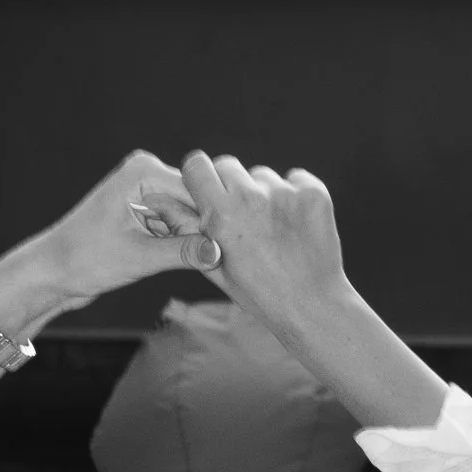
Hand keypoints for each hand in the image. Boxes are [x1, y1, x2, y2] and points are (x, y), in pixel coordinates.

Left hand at [18, 149, 223, 316]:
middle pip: (196, 203)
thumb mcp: (139, 258)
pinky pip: (176, 226)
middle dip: (202, 233)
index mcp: (144, 171)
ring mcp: (145, 192)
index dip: (213, 221)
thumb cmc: (83, 259)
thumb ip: (183, 252)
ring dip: (191, 241)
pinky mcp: (143, 212)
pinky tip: (181, 260)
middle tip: (211, 260)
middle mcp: (146, 174)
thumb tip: (220, 252)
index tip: (227, 248)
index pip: (198, 191)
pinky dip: (180, 245)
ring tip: (191, 262)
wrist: (51, 273)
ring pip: (189, 217)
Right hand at [169, 154, 442, 428]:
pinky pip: (294, 178)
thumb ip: (188, 230)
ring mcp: (285, 193)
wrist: (312, 306)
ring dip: (262, 193)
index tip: (207, 191)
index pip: (196, 165)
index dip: (200, 178)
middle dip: (229, 184)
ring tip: (273, 229)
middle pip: (228, 164)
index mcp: (221, 215)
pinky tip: (295, 224)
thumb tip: (159, 201)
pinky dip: (293, 195)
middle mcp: (251, 198)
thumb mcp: (214, 266)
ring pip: (262, 174)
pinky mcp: (312, 192)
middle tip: (241, 215)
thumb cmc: (259, 293)